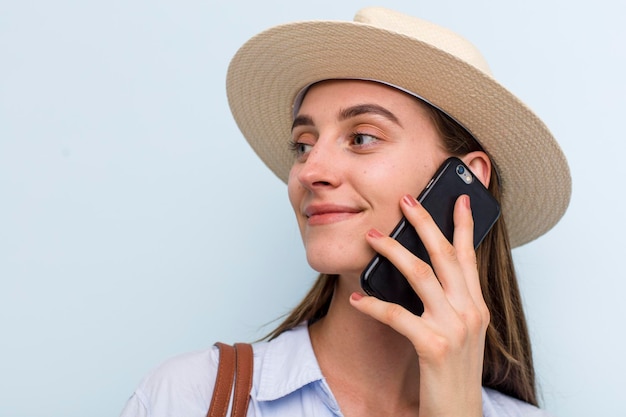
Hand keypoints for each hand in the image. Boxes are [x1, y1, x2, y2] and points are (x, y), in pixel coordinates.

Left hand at [350, 194, 488, 416]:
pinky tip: (357, 297)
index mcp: (476, 306)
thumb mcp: (459, 332)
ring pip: (421, 275)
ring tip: (372, 236)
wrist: (459, 415)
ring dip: (394, 251)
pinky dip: (374, 304)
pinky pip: (397, 315)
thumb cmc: (452, 373)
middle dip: (424, 223)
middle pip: (445, 255)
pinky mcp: (434, 346)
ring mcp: (454, 328)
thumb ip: (448, 302)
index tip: (458, 198)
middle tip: (405, 199)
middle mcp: (470, 312)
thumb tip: (420, 271)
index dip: (462, 225)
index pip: (469, 256)